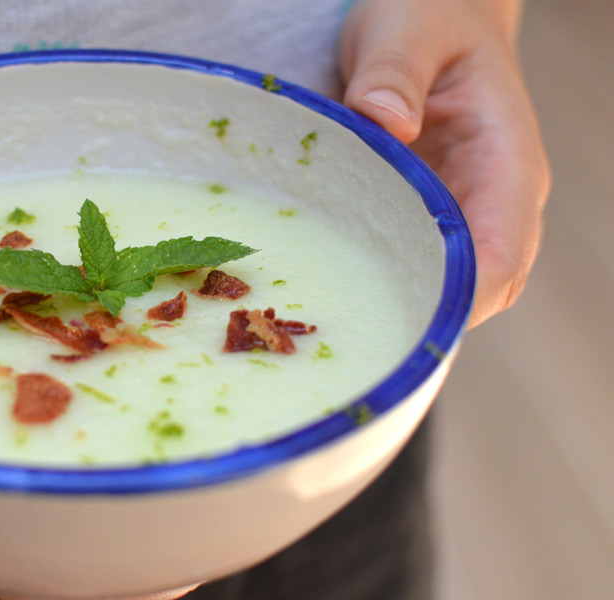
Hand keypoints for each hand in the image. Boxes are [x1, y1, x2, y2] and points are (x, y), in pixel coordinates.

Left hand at [339, 0, 550, 327]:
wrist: (430, 13)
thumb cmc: (428, 14)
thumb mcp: (410, 27)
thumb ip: (396, 70)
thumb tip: (386, 121)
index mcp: (506, 164)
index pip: (500, 259)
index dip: (454, 303)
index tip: (393, 325)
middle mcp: (492, 201)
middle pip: (474, 294)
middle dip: (416, 323)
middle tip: (345, 347)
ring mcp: (460, 212)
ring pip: (440, 288)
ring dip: (395, 309)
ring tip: (329, 325)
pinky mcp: (424, 213)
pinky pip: (408, 263)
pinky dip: (376, 281)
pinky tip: (325, 286)